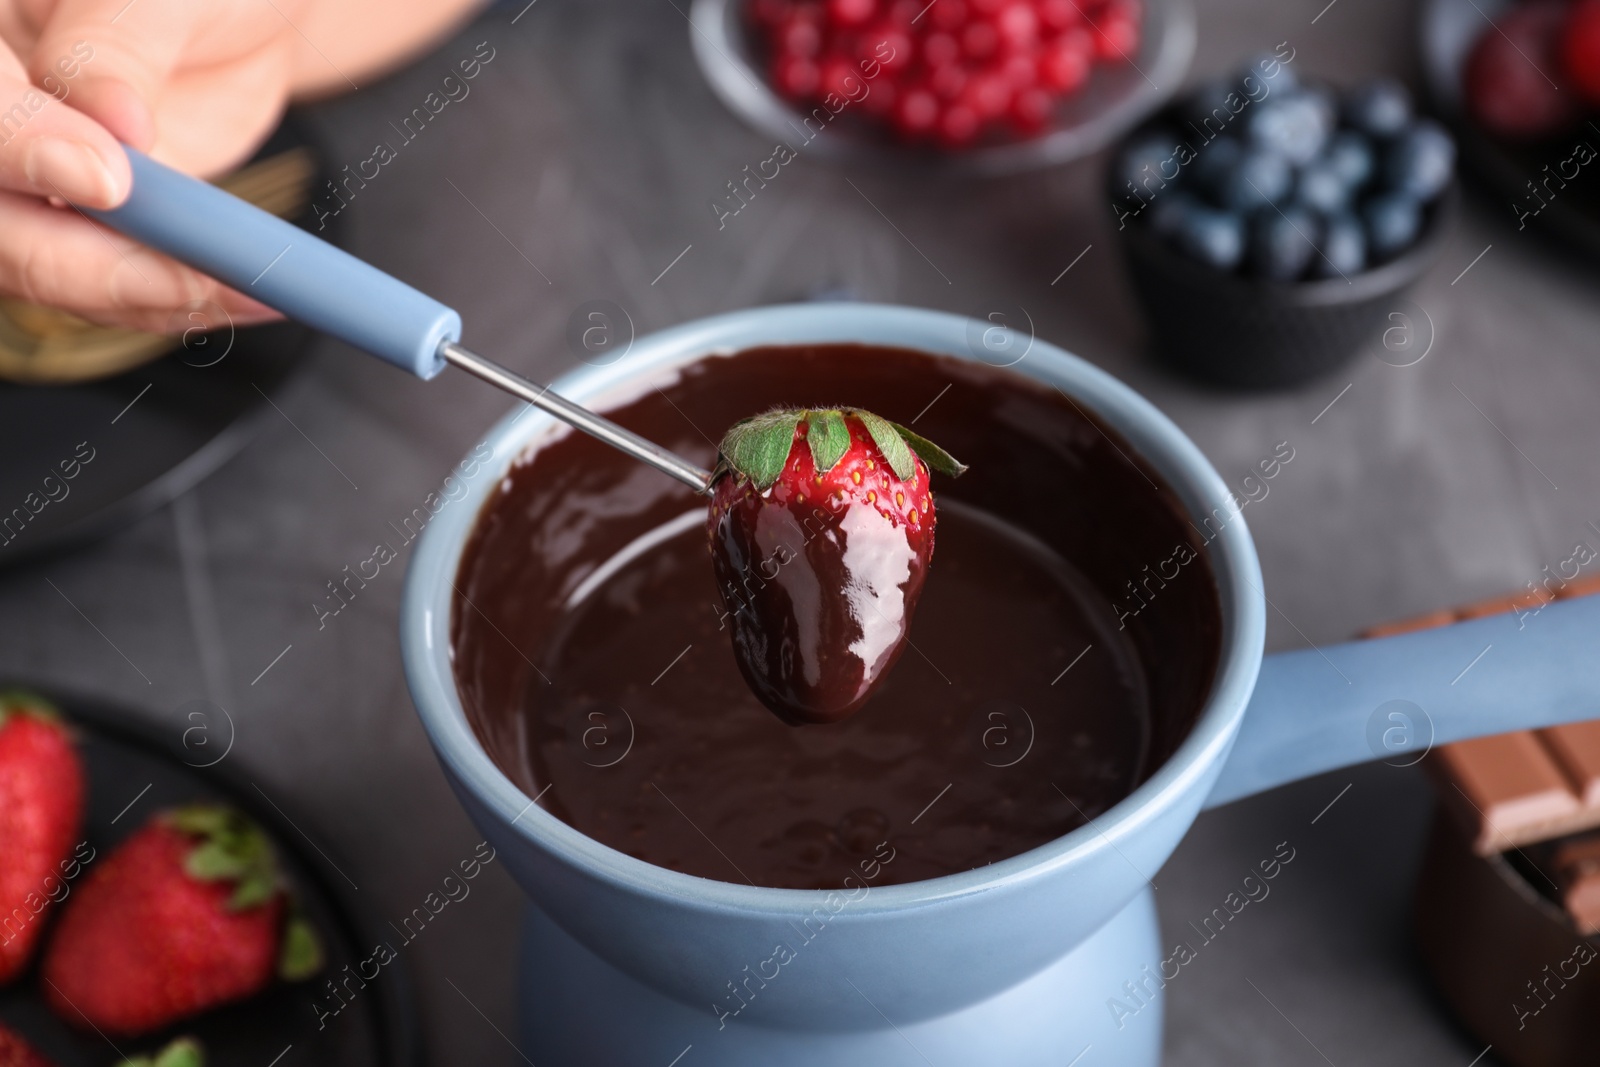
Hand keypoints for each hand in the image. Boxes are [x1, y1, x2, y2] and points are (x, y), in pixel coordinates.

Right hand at [0, 0, 315, 331]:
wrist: (244, 13)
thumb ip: (117, 45)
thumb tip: (112, 120)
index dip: (18, 149)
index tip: (107, 180)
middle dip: (87, 261)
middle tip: (193, 273)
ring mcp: (27, 179)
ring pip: (41, 265)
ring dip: (143, 294)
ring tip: (247, 287)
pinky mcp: (83, 226)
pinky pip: (104, 281)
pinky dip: (171, 297)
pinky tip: (246, 292)